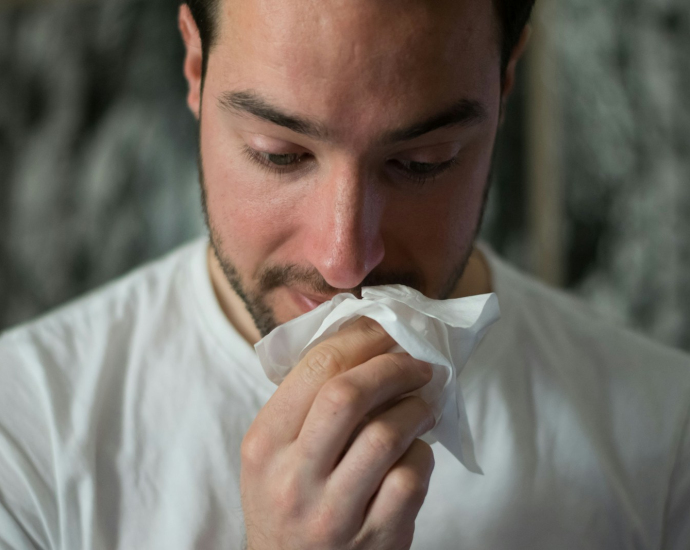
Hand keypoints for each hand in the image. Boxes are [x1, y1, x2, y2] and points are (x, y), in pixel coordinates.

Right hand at [241, 317, 435, 549]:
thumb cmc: (287, 501)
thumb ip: (306, 403)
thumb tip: (366, 343)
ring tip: (423, 403)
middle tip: (417, 363)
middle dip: (393, 367)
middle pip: (349, 395)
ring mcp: (333, 512)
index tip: (387, 330)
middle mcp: (293, 478)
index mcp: (264, 443)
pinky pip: (411, 478)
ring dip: (416, 408)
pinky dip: (422, 454)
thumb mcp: (272, 453)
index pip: (315, 368)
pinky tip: (415, 450)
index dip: (361, 338)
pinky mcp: (374, 538)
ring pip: (386, 435)